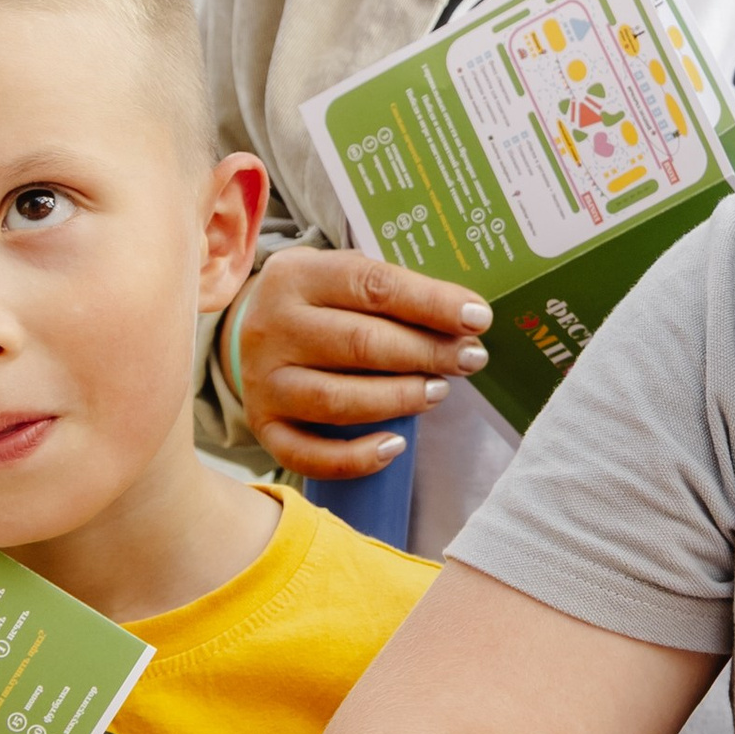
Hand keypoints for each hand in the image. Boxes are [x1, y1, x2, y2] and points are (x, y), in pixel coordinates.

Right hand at [229, 245, 490, 481]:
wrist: (257, 329)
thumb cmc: (322, 303)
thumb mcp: (346, 277)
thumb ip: (396, 294)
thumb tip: (466, 323)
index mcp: (298, 276)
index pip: (373, 286)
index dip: (431, 303)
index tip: (478, 319)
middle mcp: (272, 327)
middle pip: (359, 344)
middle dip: (426, 353)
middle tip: (469, 359)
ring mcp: (263, 381)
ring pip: (336, 400)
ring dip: (399, 399)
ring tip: (439, 392)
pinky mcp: (263, 425)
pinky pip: (308, 454)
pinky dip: (355, 458)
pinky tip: (396, 445)